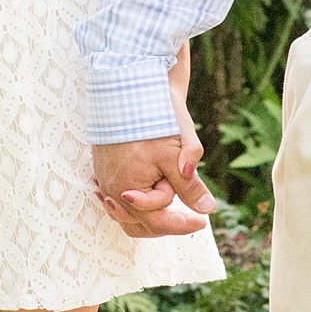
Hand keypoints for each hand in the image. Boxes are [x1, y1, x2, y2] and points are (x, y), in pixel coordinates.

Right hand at [93, 119, 215, 240]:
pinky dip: (136, 201)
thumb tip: (207, 209)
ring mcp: (104, 179)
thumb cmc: (152, 122)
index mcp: (128, 190)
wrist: (129, 87)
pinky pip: (118, 198)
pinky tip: (149, 192)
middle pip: (140, 223)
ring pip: (127, 214)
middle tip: (190, 217)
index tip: (202, 222)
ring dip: (149, 213)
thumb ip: (189, 187)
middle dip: (166, 220)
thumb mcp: (176, 156)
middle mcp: (111, 190)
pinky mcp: (104, 168)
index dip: (183, 224)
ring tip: (170, 203)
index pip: (158, 222)